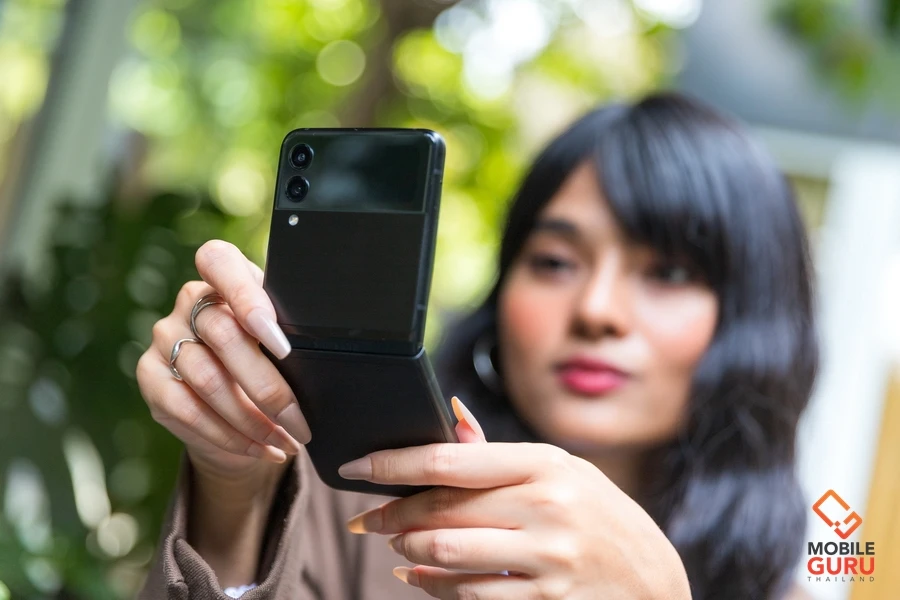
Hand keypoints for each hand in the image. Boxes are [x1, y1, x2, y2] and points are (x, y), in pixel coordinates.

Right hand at [136, 240, 310, 483]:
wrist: (235, 406)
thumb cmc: (271, 362)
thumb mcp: (285, 341)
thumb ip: (288, 334)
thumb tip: (320, 356)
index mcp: (224, 277)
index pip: (219, 261)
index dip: (247, 299)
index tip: (282, 343)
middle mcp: (188, 301)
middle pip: (224, 336)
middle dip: (270, 389)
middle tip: (301, 423)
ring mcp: (165, 337)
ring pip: (208, 380)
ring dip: (253, 421)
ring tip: (286, 442)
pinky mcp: (151, 377)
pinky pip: (189, 410)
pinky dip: (230, 436)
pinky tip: (260, 449)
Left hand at [340, 402, 689, 599]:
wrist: (652, 580)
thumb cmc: (599, 514)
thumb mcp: (560, 471)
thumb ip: (499, 456)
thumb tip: (448, 421)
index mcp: (544, 465)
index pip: (450, 461)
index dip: (393, 463)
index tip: (356, 467)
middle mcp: (546, 508)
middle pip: (440, 511)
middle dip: (391, 515)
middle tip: (369, 518)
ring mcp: (546, 559)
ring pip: (446, 556)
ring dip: (407, 552)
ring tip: (396, 545)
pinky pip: (468, 596)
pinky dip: (431, 588)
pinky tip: (418, 579)